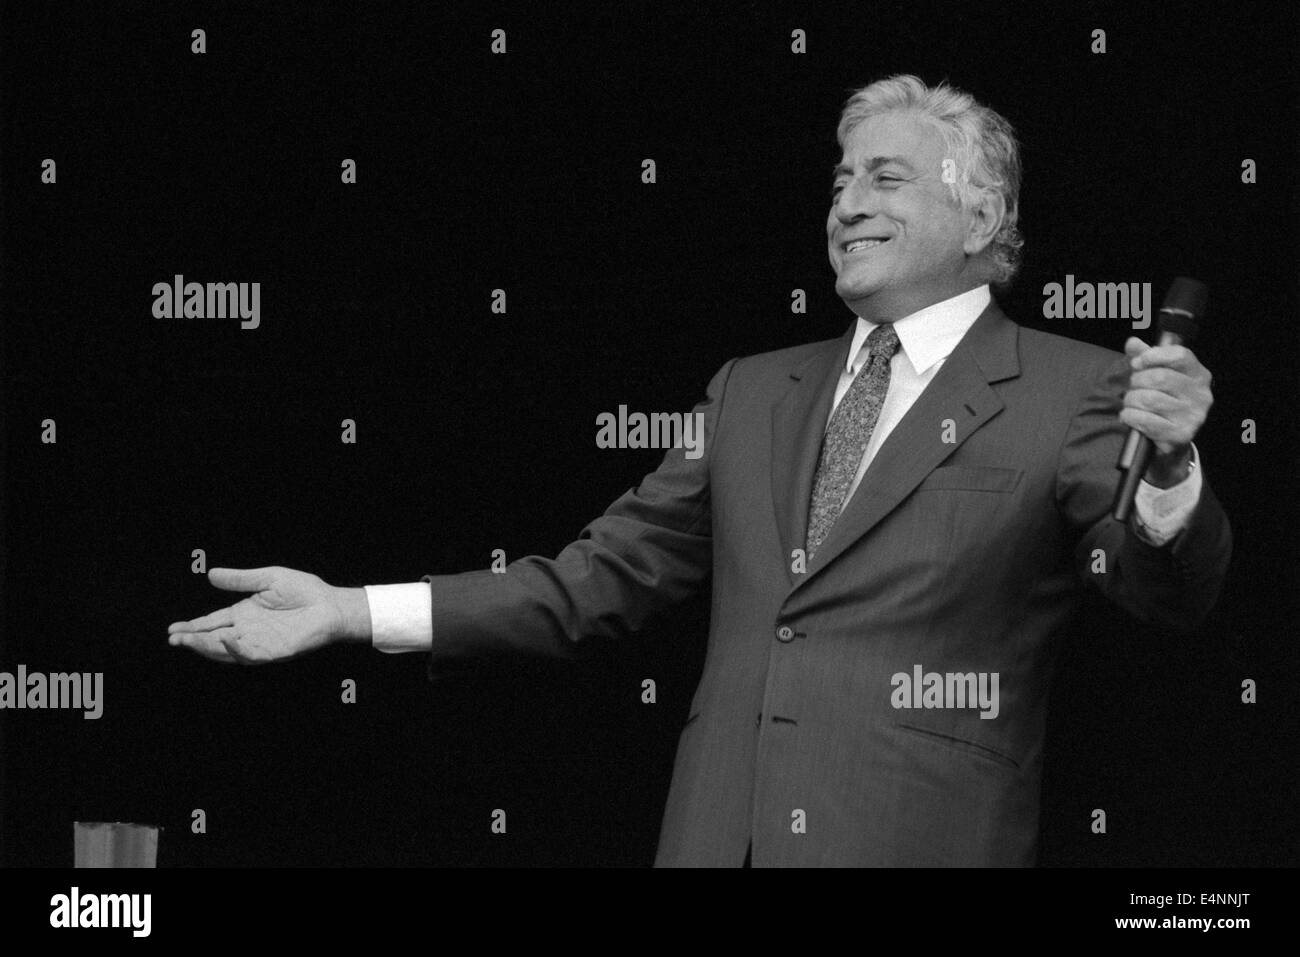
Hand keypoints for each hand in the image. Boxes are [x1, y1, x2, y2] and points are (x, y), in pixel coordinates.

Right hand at [167, 566, 362, 663]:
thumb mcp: (268, 578)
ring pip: (227, 650)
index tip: (172, 629)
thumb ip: (240, 579)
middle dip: (193, 639)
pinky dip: (236, 650)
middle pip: (214, 639)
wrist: (331, 604)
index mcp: (244, 614)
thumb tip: (211, 574)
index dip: (192, 626)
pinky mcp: (274, 652)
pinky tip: (224, 641)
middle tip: (174, 638)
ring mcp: (260, 643)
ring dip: (207, 647)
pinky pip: (251, 655)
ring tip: (188, 641)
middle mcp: (248, 631)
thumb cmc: (304, 590)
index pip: (212, 623)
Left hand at [1121, 336, 1212, 483]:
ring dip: (1131, 400)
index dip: (1154, 356)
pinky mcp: (1180, 434)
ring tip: (1132, 403)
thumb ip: (1146, 356)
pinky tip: (1129, 416)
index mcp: (1199, 375)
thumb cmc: (1165, 400)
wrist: (1172, 438)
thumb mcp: (1158, 374)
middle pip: (1160, 377)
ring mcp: (1192, 416)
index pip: (1180, 355)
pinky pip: (1145, 420)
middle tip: (1133, 387)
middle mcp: (1200, 395)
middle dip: (1137, 381)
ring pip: (1149, 399)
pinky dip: (1130, 416)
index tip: (1138, 363)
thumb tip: (1132, 343)